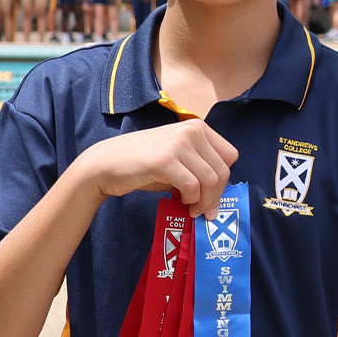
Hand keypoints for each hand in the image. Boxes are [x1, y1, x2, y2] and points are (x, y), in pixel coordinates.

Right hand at [81, 119, 238, 218]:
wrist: (107, 163)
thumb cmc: (143, 164)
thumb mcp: (178, 157)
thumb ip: (200, 167)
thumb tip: (219, 195)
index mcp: (197, 127)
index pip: (230, 156)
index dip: (223, 179)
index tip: (211, 195)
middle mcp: (191, 130)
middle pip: (223, 171)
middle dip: (215, 196)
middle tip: (202, 209)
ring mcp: (178, 144)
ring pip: (210, 180)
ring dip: (204, 201)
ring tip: (190, 207)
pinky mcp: (165, 160)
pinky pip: (192, 187)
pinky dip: (190, 200)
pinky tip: (180, 201)